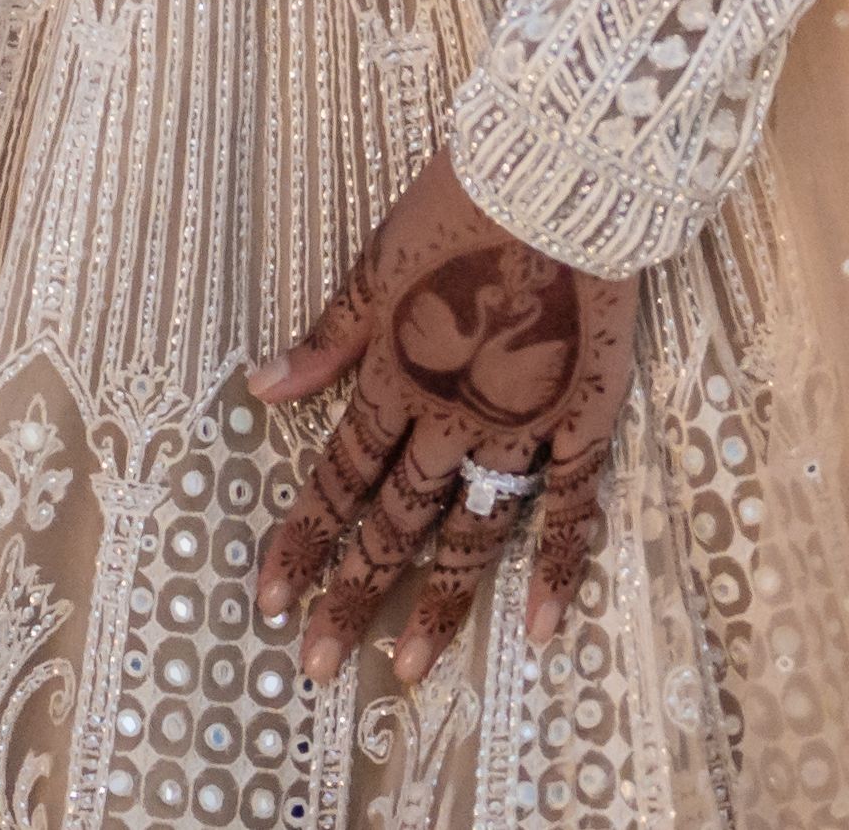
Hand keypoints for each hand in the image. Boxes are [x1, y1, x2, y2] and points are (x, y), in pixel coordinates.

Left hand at [244, 146, 633, 688]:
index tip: (267, 599)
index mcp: (397, 373)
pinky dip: (556, 568)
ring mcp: (523, 426)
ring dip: (438, 603)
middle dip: (352, 594)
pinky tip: (539, 628)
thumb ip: (329, 334)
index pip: (339, 476)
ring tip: (408, 671)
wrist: (562, 175)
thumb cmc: (463, 201)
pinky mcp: (585, 419)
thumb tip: (262, 386)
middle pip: (395, 521)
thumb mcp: (377, 259)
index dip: (302, 538)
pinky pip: (571, 507)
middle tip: (315, 664)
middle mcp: (454, 415)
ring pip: (473, 532)